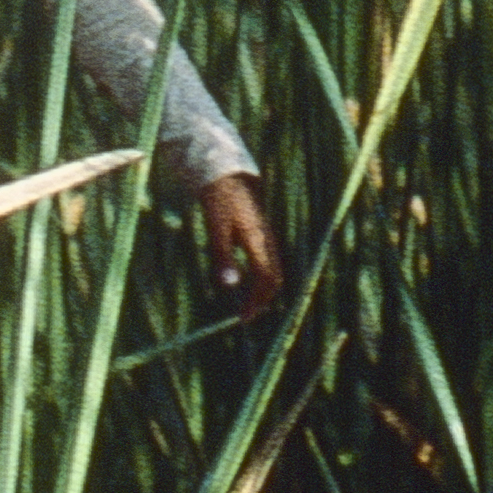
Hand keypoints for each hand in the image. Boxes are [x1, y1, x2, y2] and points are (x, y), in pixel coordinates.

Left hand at [197, 173, 285, 318]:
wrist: (227, 175)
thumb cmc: (219, 201)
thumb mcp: (217, 229)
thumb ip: (223, 256)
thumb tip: (230, 285)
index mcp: (259, 240)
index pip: (265, 279)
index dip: (256, 301)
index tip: (243, 318)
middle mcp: (268, 241)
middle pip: (275, 279)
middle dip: (262, 300)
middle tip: (245, 315)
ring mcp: (268, 238)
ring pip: (274, 271)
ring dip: (263, 290)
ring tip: (246, 304)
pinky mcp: (263, 235)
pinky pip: (269, 263)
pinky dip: (262, 278)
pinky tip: (247, 283)